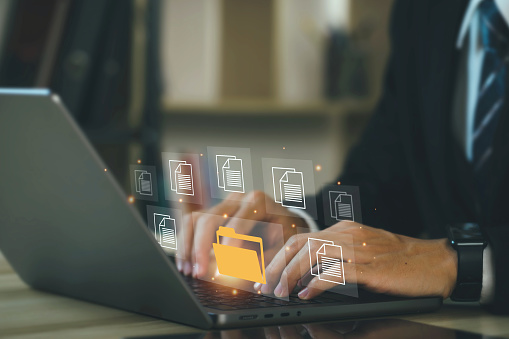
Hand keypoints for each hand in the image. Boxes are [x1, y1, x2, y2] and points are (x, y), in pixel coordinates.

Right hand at [176, 191, 306, 277]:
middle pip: (208, 219)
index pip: (235, 225)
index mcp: (257, 202)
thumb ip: (267, 260)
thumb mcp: (284, 246)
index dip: (226, 249)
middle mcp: (237, 199)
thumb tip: (247, 276)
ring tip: (188, 269)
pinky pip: (193, 224)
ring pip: (195, 220)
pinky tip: (186, 263)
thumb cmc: (286, 233)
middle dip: (200, 248)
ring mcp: (223, 204)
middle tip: (199, 271)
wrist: (286, 221)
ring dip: (188, 246)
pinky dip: (186, 244)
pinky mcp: (214, 213)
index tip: (221, 270)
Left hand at [258, 222, 456, 298]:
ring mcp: (358, 249)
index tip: (266, 274)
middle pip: (300, 244)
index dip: (279, 256)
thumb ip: (334, 257)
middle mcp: (346, 235)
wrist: (433, 262)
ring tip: (281, 293)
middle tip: (265, 285)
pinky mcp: (370, 267)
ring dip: (291, 274)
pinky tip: (307, 295)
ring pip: (312, 255)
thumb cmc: (397, 261)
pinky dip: (317, 283)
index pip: (300, 238)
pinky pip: (337, 272)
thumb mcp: (361, 252)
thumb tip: (306, 276)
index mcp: (342, 230)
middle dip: (277, 265)